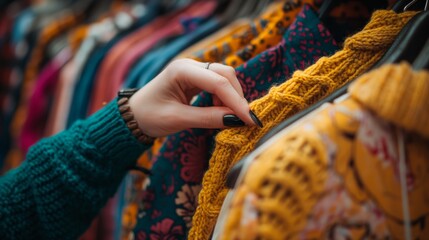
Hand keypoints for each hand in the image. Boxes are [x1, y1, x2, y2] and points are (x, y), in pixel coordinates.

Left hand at [129, 58, 254, 137]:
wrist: (133, 116)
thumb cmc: (150, 116)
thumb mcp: (178, 120)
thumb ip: (208, 118)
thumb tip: (237, 121)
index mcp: (181, 70)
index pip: (218, 81)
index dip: (236, 101)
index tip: (250, 119)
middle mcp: (190, 65)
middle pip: (225, 74)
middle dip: (237, 97)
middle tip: (245, 120)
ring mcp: (194, 70)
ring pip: (224, 78)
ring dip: (232, 98)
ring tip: (230, 118)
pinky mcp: (196, 79)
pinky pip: (217, 85)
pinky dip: (224, 99)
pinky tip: (221, 112)